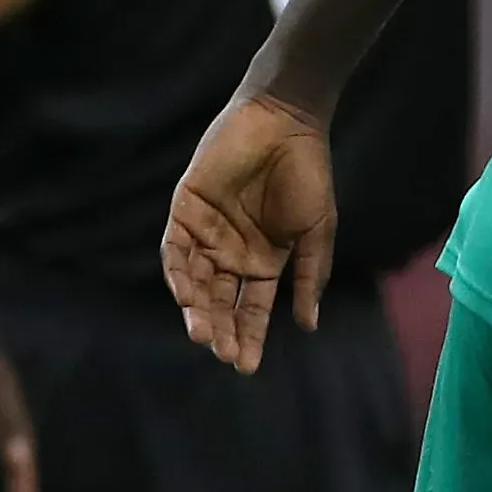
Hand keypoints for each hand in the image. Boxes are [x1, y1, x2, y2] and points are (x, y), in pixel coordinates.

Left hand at [166, 94, 339, 370]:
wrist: (286, 124)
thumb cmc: (307, 175)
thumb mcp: (316, 233)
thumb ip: (308, 278)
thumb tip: (308, 326)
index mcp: (263, 262)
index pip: (251, 309)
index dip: (249, 337)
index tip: (246, 366)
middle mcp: (231, 253)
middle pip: (220, 302)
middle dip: (221, 330)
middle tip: (223, 353)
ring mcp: (207, 233)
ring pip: (195, 282)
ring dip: (197, 309)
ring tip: (204, 335)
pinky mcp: (186, 210)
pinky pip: (175, 250)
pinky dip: (178, 273)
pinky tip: (185, 295)